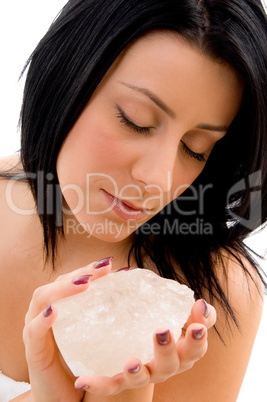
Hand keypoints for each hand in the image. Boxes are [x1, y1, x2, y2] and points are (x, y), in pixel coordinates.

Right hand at [23, 258, 112, 401]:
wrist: (63, 398)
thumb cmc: (80, 365)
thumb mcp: (94, 337)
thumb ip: (104, 318)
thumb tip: (132, 297)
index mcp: (60, 309)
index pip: (71, 280)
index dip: (88, 269)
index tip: (110, 264)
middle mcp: (44, 314)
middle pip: (57, 282)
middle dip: (80, 272)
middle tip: (103, 268)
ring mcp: (36, 331)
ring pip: (42, 298)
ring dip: (63, 288)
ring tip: (85, 283)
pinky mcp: (33, 351)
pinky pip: (33, 331)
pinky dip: (43, 319)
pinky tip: (55, 311)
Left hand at [75, 299, 215, 395]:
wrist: (129, 348)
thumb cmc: (156, 324)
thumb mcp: (175, 314)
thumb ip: (189, 308)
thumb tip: (201, 303)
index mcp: (181, 350)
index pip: (196, 345)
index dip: (199, 334)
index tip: (197, 320)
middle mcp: (165, 366)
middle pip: (174, 364)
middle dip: (169, 349)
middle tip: (162, 330)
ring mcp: (143, 374)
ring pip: (145, 378)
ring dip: (138, 371)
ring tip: (131, 362)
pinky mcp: (120, 380)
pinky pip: (110, 384)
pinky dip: (98, 383)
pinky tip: (83, 380)